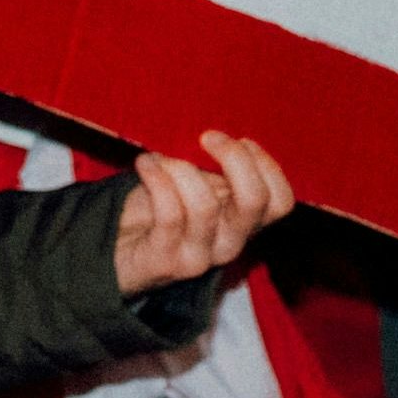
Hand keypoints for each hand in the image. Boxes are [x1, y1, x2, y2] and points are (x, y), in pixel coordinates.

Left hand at [111, 130, 293, 295]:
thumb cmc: (159, 213)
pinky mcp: (164, 263)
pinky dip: (157, 180)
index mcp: (244, 225)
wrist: (116, 255)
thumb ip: (218, 173)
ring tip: (160, 157)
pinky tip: (145, 164)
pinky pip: (168, 214)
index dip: (266, 165)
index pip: (280, 201)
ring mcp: (199, 257)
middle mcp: (230, 244)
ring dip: (181, 169)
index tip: (241, 140)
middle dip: (234, 159)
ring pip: (205, 206)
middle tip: (207, 137)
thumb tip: (220, 134)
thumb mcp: (199, 191)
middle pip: (254, 201)